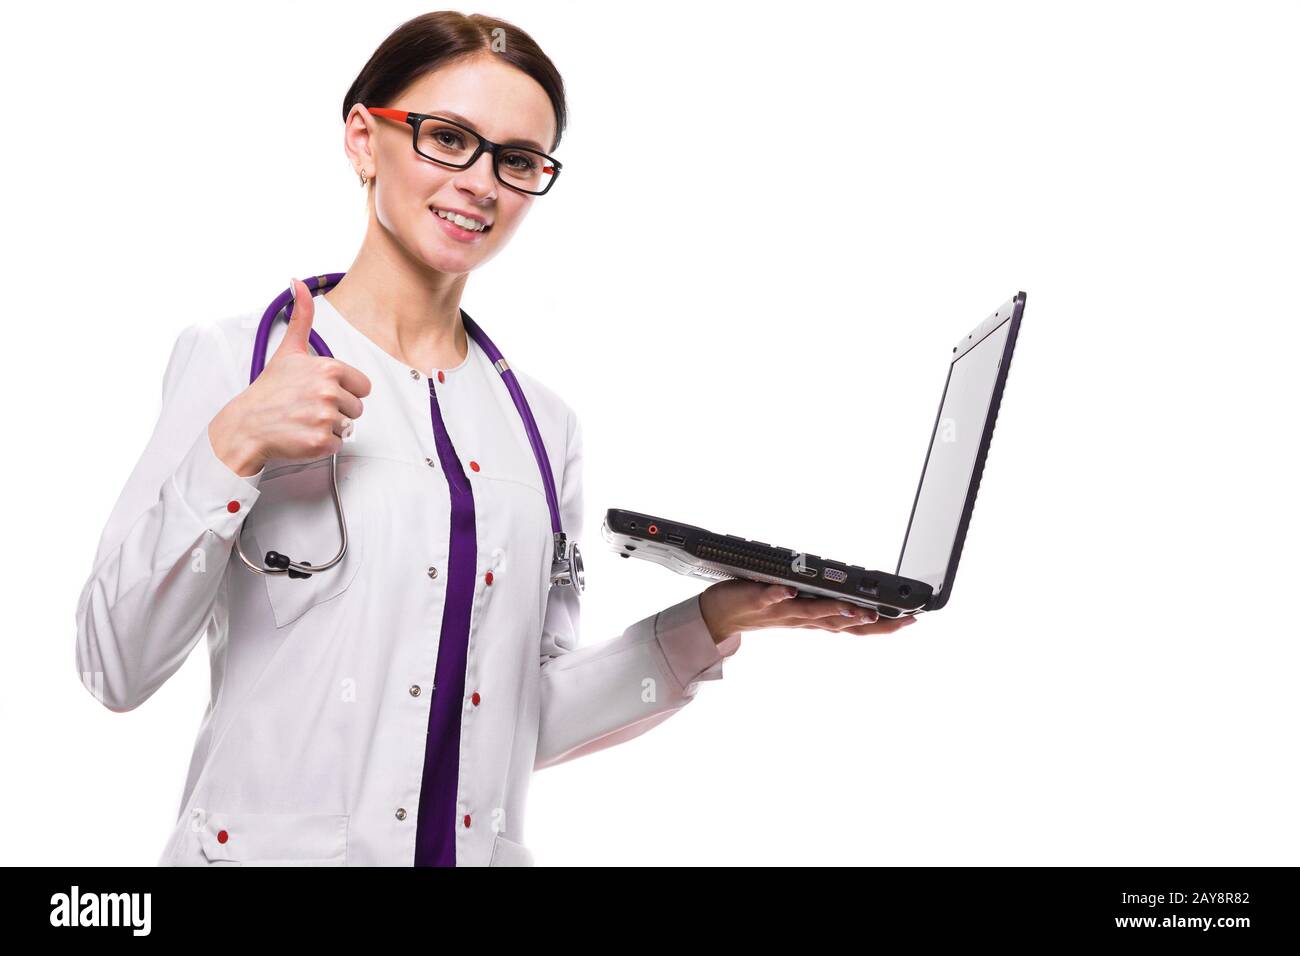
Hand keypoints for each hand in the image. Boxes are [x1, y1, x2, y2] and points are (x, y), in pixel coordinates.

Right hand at [209, 277, 372, 476]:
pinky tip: (303, 433)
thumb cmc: (269, 391)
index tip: (320, 391)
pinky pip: (338, 444)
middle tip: (309, 407)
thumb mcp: (288, 350)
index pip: (362, 386)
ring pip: (349, 426)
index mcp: (328, 368)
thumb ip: (301, 317)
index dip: (344, 390)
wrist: (246, 424)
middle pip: (357, 407)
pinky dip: (323, 444)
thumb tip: (299, 284)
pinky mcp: (320, 441)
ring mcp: (324, 417)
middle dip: (337, 410)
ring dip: (330, 427)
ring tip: (305, 419)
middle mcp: (328, 391)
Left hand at [697, 579, 918, 644]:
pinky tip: (786, 589)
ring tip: (851, 608)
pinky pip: (768, 597)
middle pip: (840, 625)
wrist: (721, 615)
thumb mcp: (801, 607)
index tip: (912, 620)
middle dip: (868, 623)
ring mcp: (781, 611)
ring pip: (809, 614)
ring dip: (830, 611)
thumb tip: (854, 596)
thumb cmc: (765, 606)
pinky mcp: (757, 599)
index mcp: (816, 620)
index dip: (885, 626)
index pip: (856, 627)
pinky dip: (777, 594)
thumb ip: (826, 603)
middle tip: (895, 620)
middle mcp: (802, 619)